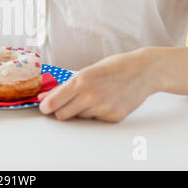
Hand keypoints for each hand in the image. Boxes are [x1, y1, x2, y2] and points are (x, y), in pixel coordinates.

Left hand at [38, 48, 159, 121]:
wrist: (144, 71)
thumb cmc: (114, 67)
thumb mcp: (87, 71)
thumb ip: (64, 87)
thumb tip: (43, 97)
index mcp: (81, 81)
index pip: (53, 103)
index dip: (45, 107)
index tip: (44, 107)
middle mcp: (90, 96)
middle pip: (62, 115)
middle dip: (61, 110)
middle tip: (66, 102)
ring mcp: (103, 108)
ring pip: (78, 117)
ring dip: (80, 110)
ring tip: (93, 96)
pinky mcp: (113, 117)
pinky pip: (94, 120)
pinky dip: (95, 113)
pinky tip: (105, 100)